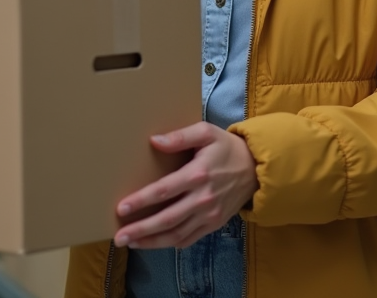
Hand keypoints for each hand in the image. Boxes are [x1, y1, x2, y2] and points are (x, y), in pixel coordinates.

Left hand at [113, 122, 258, 249]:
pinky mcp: (214, 224)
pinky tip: (154, 243)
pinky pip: (190, 239)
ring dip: (152, 241)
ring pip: (177, 234)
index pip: (163, 191)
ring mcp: (209, 214)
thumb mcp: (205, 132)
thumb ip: (179, 137)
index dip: (141, 201)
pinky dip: (171, 243)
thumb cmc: (226, 147)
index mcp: (197, 174)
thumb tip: (154, 141)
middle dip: (141, 229)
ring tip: (131, 243)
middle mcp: (202, 198)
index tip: (121, 208)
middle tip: (119, 236)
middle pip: (167, 219)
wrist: (257, 168)